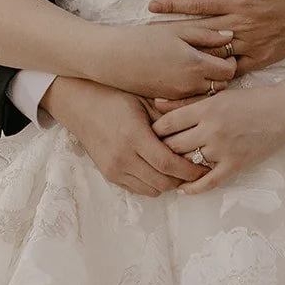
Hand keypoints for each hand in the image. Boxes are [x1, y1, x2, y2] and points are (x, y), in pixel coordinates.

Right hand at [41, 77, 201, 196]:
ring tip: (179, 168)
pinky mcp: (109, 174)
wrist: (80, 103)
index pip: (168, 164)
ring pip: (151, 190)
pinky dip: (152, 183)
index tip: (205, 166)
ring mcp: (114, 168)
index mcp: (133, 136)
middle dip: (183, 179)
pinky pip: (138, 189)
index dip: (190, 170)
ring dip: (168, 182)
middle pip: (162, 182)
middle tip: (196, 168)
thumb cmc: (115, 95)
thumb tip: (198, 128)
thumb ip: (169, 117)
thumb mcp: (144, 100)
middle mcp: (122, 157)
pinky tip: (159, 168)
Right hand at [97, 20, 237, 100]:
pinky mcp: (167, 104)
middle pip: (221, 87)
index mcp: (195, 64)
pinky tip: (185, 83)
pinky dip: (193, 97)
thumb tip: (230, 35)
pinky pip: (189, 105)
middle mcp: (190, 85)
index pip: (229, 71)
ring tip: (201, 72)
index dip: (230, 62)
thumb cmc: (144, 39)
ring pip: (206, 98)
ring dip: (209, 88)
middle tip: (215, 64)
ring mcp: (178, 97)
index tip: (225, 55)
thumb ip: (206, 35)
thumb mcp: (176, 30)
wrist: (113, 59)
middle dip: (222, 77)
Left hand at [148, 0, 284, 72]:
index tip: (152, 6)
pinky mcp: (261, 58)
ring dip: (189, 57)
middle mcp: (243, 25)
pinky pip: (234, 70)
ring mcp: (252, 44)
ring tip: (165, 62)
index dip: (174, 5)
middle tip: (147, 39)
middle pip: (199, 32)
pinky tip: (198, 80)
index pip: (199, 4)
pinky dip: (216, 75)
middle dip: (171, 34)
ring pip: (214, 54)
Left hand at [151, 85, 284, 193]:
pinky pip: (208, 182)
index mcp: (206, 108)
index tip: (148, 133)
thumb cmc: (250, 100)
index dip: (154, 130)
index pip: (168, 123)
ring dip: (175, 168)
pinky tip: (183, 189)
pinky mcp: (235, 165)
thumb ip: (188, 102)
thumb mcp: (218, 95)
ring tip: (163, 170)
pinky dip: (192, 188)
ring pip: (187, 163)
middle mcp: (212, 129)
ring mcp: (223, 149)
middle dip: (160, 149)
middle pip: (173, 145)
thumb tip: (155, 103)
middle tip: (151, 153)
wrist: (283, 112)